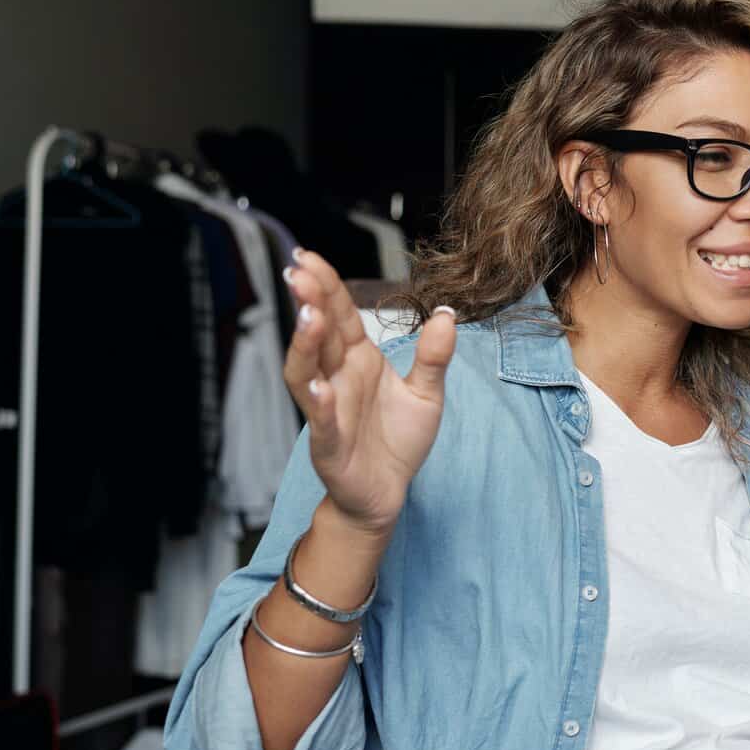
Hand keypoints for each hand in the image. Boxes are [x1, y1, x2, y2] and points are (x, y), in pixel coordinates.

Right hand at [281, 250, 455, 537]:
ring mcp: (328, 410)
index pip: (339, 315)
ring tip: (308, 316)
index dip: (327, 287)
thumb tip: (447, 315)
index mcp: (358, 360)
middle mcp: (337, 379)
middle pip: (319, 335)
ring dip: (306, 345)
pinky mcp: (329, 444)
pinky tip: (318, 385)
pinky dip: (318, 403)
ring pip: (307, 372)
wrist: (388, 493)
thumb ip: (434, 357)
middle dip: (309, 302)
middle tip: (301, 271)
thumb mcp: (427, 394)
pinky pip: (321, 421)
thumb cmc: (398, 440)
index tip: (310, 256)